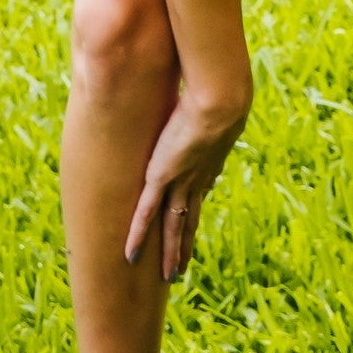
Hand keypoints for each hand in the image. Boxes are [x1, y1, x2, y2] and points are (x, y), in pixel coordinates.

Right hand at [124, 84, 250, 279]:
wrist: (222, 97)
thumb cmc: (219, 88)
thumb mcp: (212, 93)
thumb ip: (204, 91)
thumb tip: (208, 76)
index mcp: (210, 159)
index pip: (201, 187)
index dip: (195, 203)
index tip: (192, 215)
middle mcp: (199, 176)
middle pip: (191, 218)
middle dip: (186, 242)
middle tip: (182, 265)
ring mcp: (181, 180)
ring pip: (174, 225)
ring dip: (169, 252)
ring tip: (169, 276)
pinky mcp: (163, 178)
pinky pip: (147, 214)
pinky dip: (137, 236)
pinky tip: (130, 256)